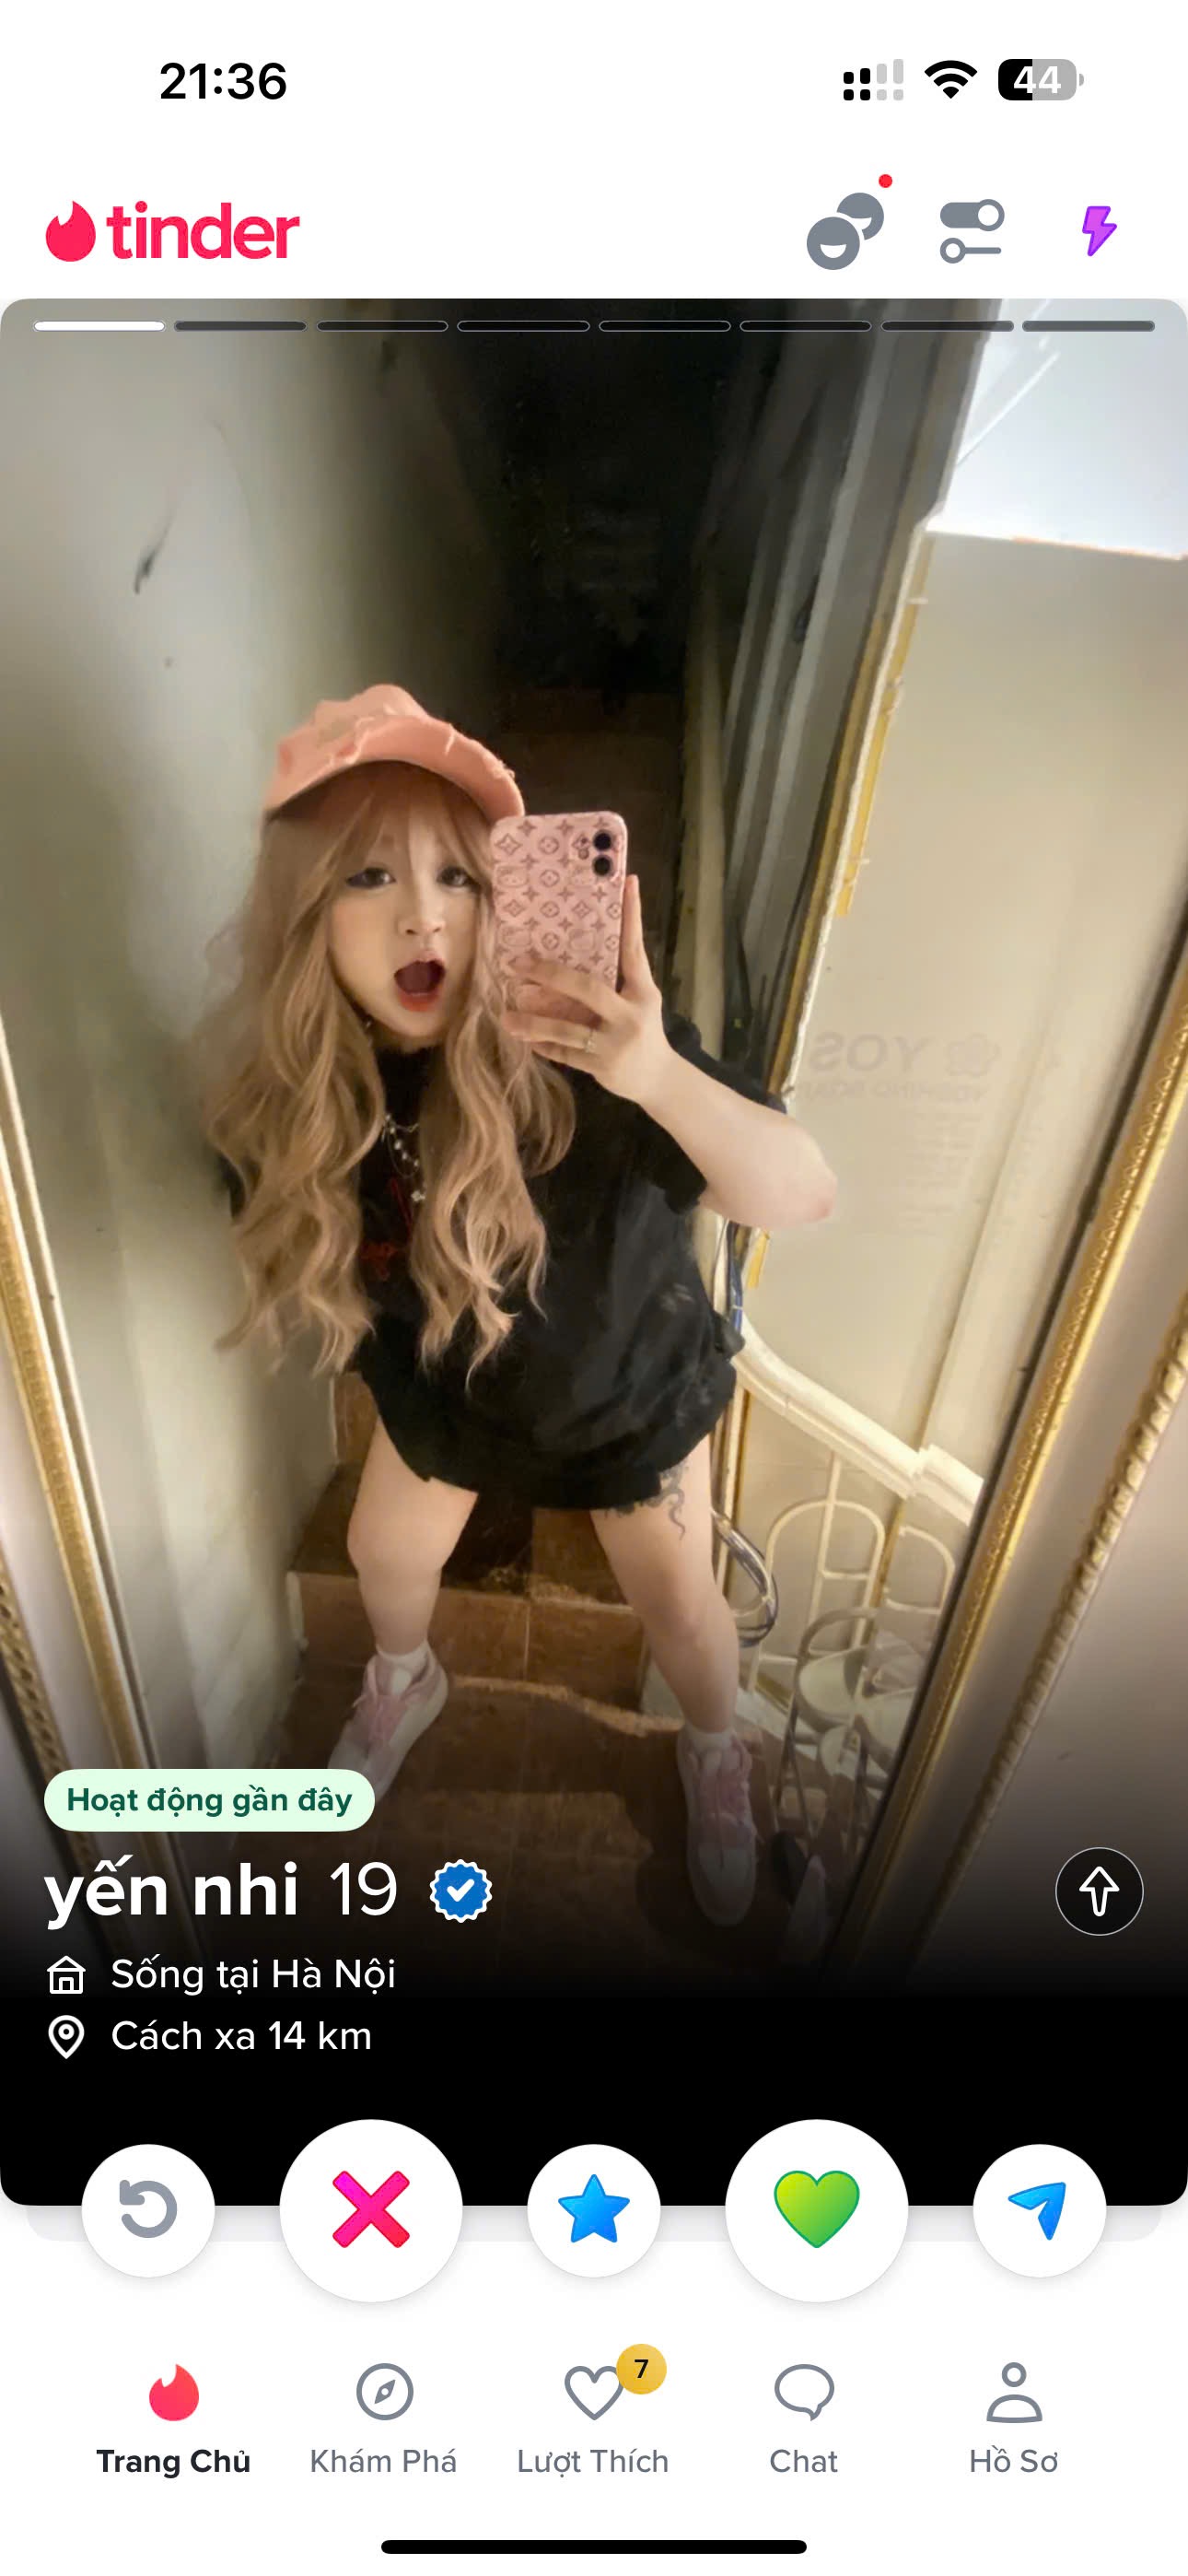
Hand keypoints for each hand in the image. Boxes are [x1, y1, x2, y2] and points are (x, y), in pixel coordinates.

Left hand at [500, 874, 671, 1104]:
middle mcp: (630, 1016)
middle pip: (587, 988)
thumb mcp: (642, 1001)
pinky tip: (525, 1040)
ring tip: (507, 1018)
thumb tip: (590, 942)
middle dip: (549, 974)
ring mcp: (614, 1044)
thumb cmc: (644, 1031)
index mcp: (643, 993)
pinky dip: (544, 1046)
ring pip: (566, 1029)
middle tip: (518, 964)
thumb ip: (622, 978)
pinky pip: (565, 1054)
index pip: (635, 950)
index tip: (628, 882)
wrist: (658, 1080)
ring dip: (534, 1024)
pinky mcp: (600, 1067)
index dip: (632, 917)